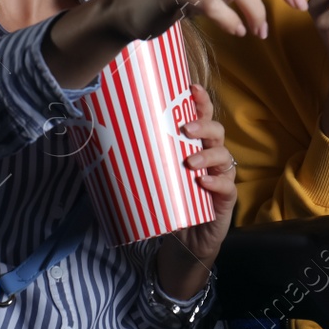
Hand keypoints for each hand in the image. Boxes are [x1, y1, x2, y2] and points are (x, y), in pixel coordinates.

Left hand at [158, 84, 234, 297]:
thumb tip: (100, 138)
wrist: (184, 240)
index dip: (200, 101)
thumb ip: (141, 158)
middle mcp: (212, 156)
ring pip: (224, 155)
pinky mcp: (226, 199)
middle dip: (203, 124)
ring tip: (190, 161)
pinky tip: (203, 182)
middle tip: (185, 128)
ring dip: (207, 154)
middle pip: (217, 131)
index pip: (203, 116)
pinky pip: (228, 185)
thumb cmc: (169, 202)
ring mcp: (222, 176)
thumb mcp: (154, 176)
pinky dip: (216, 182)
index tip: (191, 88)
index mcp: (196, 145)